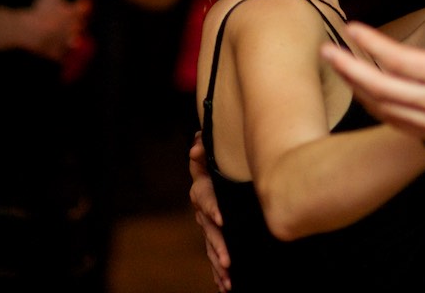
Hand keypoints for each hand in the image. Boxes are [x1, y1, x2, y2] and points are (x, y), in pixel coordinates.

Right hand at [17, 0, 91, 66]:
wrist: (29, 31)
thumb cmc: (41, 10)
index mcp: (73, 13)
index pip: (84, 9)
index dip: (84, 5)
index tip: (84, 4)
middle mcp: (72, 28)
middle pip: (80, 24)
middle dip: (79, 21)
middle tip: (79, 19)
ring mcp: (64, 41)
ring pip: (73, 40)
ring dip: (73, 37)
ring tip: (73, 37)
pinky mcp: (55, 52)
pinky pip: (61, 55)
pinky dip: (62, 53)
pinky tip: (61, 55)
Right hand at [188, 132, 230, 290]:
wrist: (226, 170)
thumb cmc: (220, 160)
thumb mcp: (212, 154)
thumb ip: (204, 149)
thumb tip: (196, 146)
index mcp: (203, 188)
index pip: (204, 198)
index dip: (211, 207)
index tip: (221, 219)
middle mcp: (202, 210)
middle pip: (208, 230)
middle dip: (217, 246)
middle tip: (227, 260)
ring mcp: (207, 225)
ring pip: (211, 246)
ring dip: (218, 262)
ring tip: (228, 278)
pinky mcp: (215, 237)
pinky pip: (214, 255)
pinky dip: (218, 272)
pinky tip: (225, 285)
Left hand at [325, 0, 424, 165]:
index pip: (403, 61)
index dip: (374, 46)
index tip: (353, 29)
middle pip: (383, 88)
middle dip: (350, 69)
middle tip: (326, 52)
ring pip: (386, 109)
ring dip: (359, 89)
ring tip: (339, 69)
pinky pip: (399, 124)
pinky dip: (378, 109)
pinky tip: (367, 95)